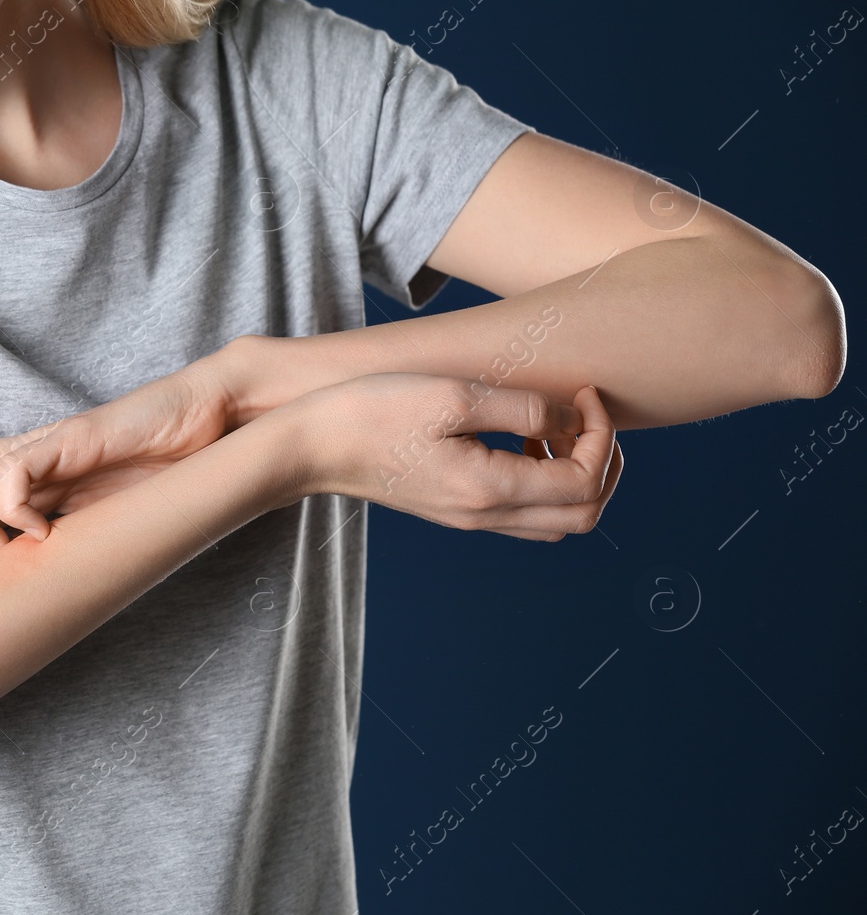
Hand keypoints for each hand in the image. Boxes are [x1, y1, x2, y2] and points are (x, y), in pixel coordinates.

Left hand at [0, 355, 238, 567]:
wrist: (202, 419)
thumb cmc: (158, 471)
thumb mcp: (99, 520)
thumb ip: (63, 545)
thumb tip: (33, 604)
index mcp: (20, 481)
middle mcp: (20, 461)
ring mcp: (41, 448)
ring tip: (1, 550)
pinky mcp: (68, 441)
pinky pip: (15, 470)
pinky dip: (14, 508)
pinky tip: (45, 533)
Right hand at [278, 372, 621, 540]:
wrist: (310, 446)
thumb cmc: (371, 412)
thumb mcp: (453, 395)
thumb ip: (522, 408)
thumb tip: (570, 417)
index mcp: (490, 488)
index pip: (584, 480)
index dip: (601, 434)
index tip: (583, 393)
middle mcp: (484, 515)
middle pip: (583, 515)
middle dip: (603, 463)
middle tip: (587, 415)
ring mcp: (468, 518)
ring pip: (557, 521)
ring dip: (575, 476)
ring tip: (553, 428)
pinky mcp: (454, 509)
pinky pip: (524, 513)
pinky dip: (543, 481)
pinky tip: (517, 440)